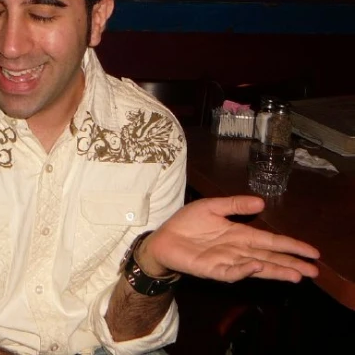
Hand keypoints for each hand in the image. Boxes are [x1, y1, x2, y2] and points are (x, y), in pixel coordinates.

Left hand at [140, 196, 319, 282]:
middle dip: (291, 264)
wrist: (163, 237)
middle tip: (313, 272)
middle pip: (269, 258)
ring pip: (256, 268)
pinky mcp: (212, 269)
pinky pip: (230, 272)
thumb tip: (261, 202)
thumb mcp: (212, 207)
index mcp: (239, 234)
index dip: (291, 246)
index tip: (312, 252)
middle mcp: (238, 250)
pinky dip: (243, 270)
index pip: (270, 241)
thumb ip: (235, 205)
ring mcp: (226, 261)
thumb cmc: (187, 223)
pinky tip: (256, 266)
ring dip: (275, 271)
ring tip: (296, 275)